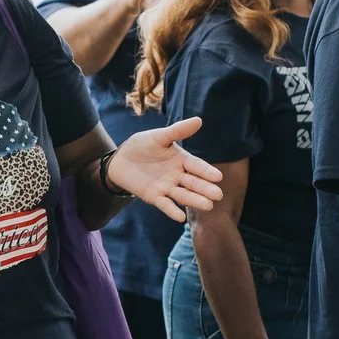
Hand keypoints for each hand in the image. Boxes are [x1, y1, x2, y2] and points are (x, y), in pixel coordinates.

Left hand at [107, 116, 223, 219]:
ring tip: (207, 206)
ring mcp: (167, 187)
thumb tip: (199, 120)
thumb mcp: (159, 137)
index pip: (197, 166)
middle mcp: (178, 175)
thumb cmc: (142, 145)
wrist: (120, 160)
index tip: (218, 177)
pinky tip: (180, 217)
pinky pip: (165, 204)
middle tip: (218, 195)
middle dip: (205, 189)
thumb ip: (178, 131)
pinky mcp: (154, 197)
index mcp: (182, 160)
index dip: (206, 171)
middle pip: (193, 183)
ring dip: (195, 200)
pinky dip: (172, 210)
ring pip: (183, 195)